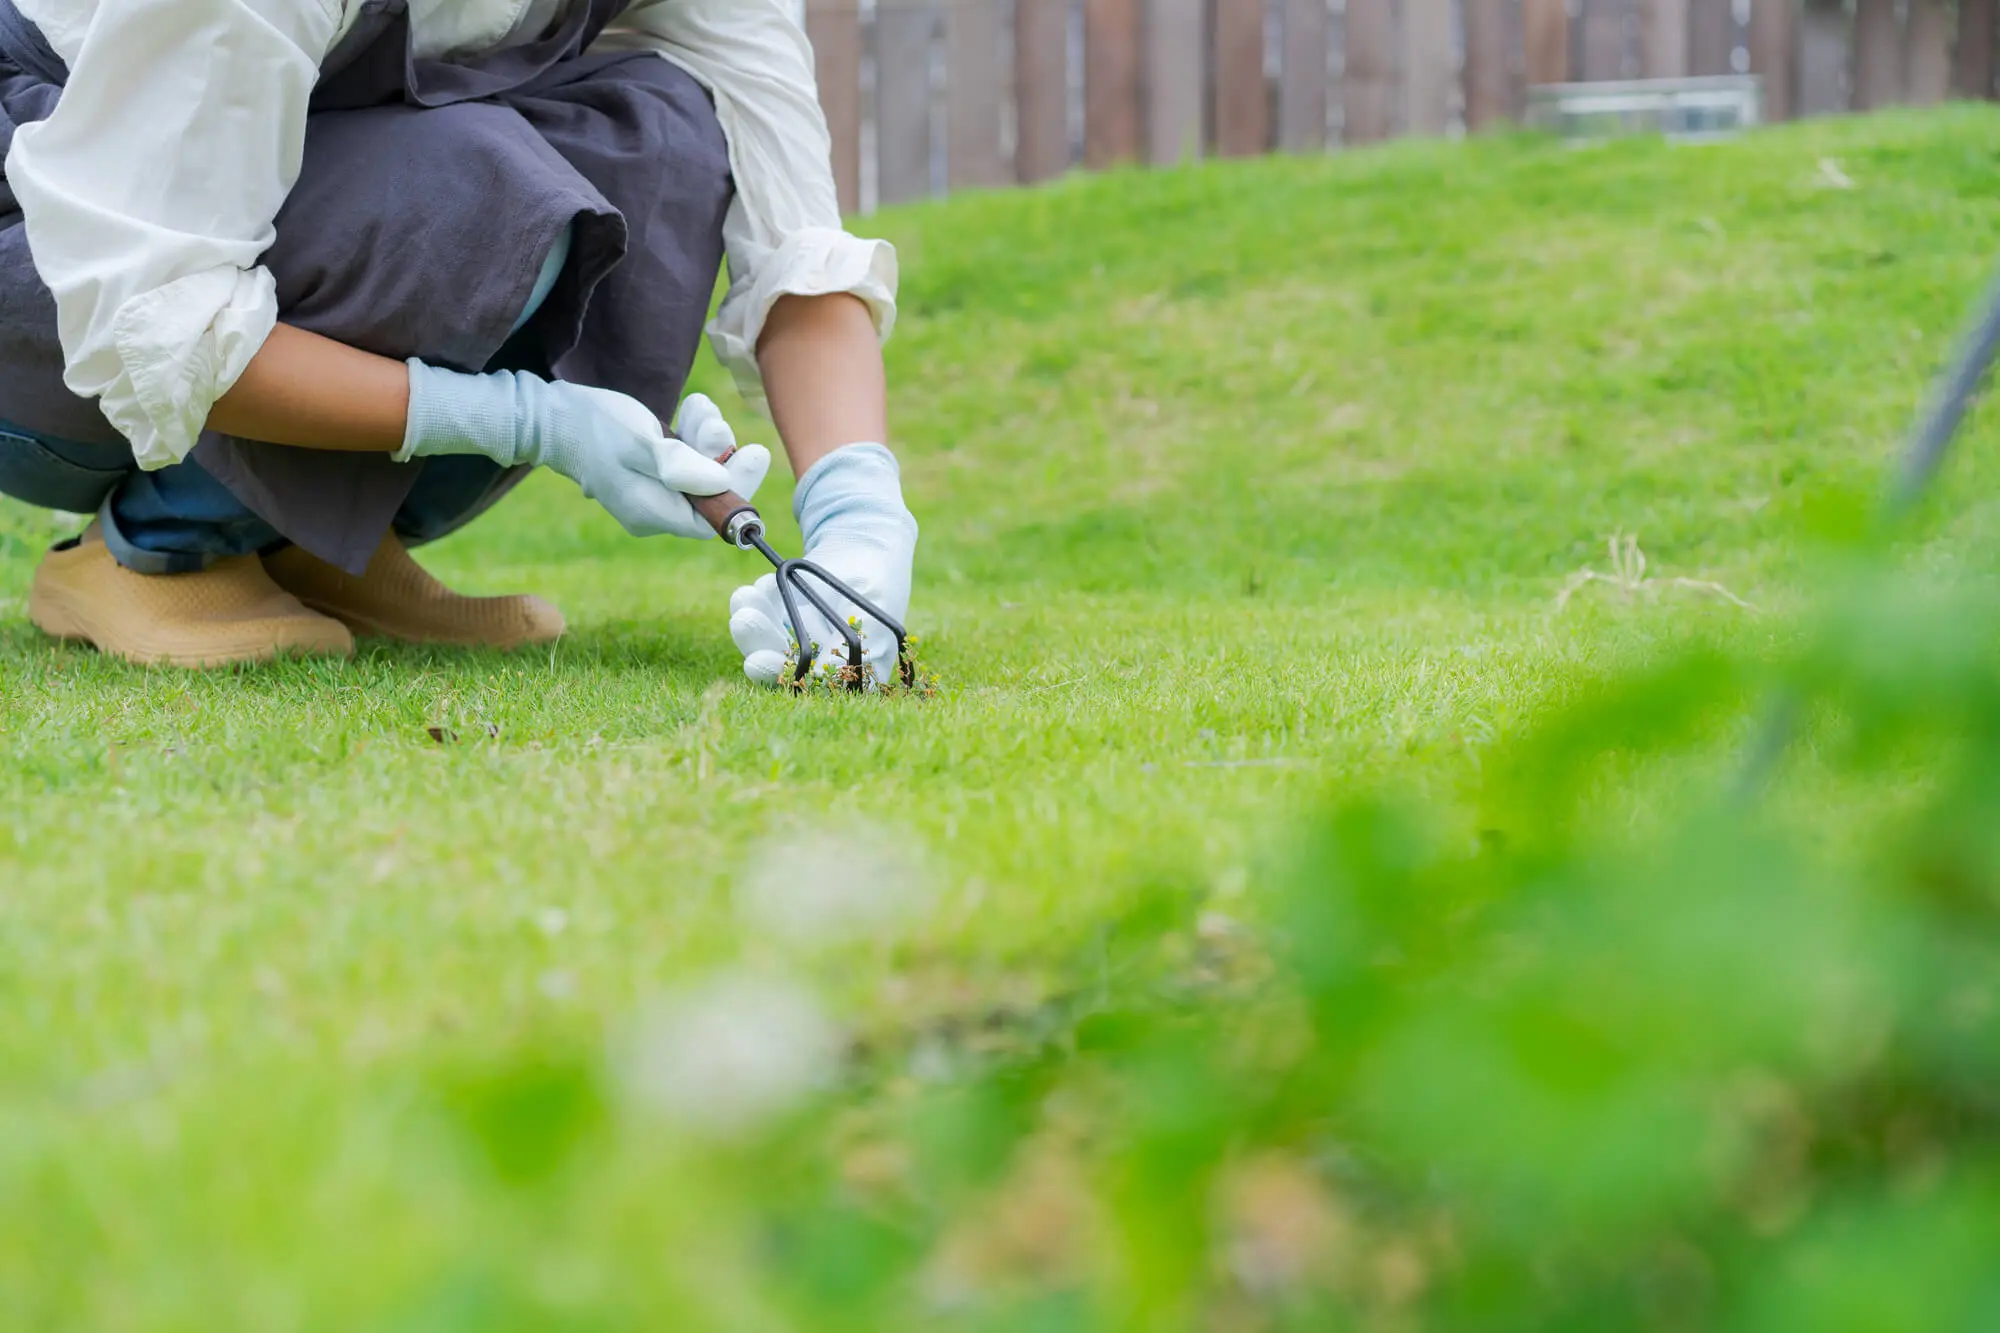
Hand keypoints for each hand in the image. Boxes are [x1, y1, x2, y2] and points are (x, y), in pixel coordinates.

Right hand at [400, 363, 769, 538]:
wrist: (551, 416)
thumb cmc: (593, 426)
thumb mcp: (640, 442)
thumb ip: (679, 466)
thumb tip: (721, 484)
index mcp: (652, 513)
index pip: (713, 519)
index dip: (739, 489)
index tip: (755, 453)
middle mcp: (655, 510)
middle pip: (711, 496)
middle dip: (722, 456)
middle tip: (717, 424)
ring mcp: (653, 492)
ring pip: (701, 473)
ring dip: (709, 438)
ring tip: (699, 409)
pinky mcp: (652, 471)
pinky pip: (686, 460)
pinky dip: (694, 435)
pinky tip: (691, 410)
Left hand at [728, 444, 916, 688]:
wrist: (865, 546)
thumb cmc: (880, 582)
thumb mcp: (872, 613)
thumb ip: (854, 646)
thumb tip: (820, 676)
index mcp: (848, 675)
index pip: (809, 688)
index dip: (780, 677)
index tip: (756, 661)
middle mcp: (821, 665)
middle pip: (780, 669)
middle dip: (758, 646)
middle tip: (744, 621)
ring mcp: (800, 643)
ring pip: (766, 645)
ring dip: (752, 622)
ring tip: (745, 596)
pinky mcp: (784, 621)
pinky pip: (763, 618)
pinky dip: (756, 603)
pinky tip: (761, 587)